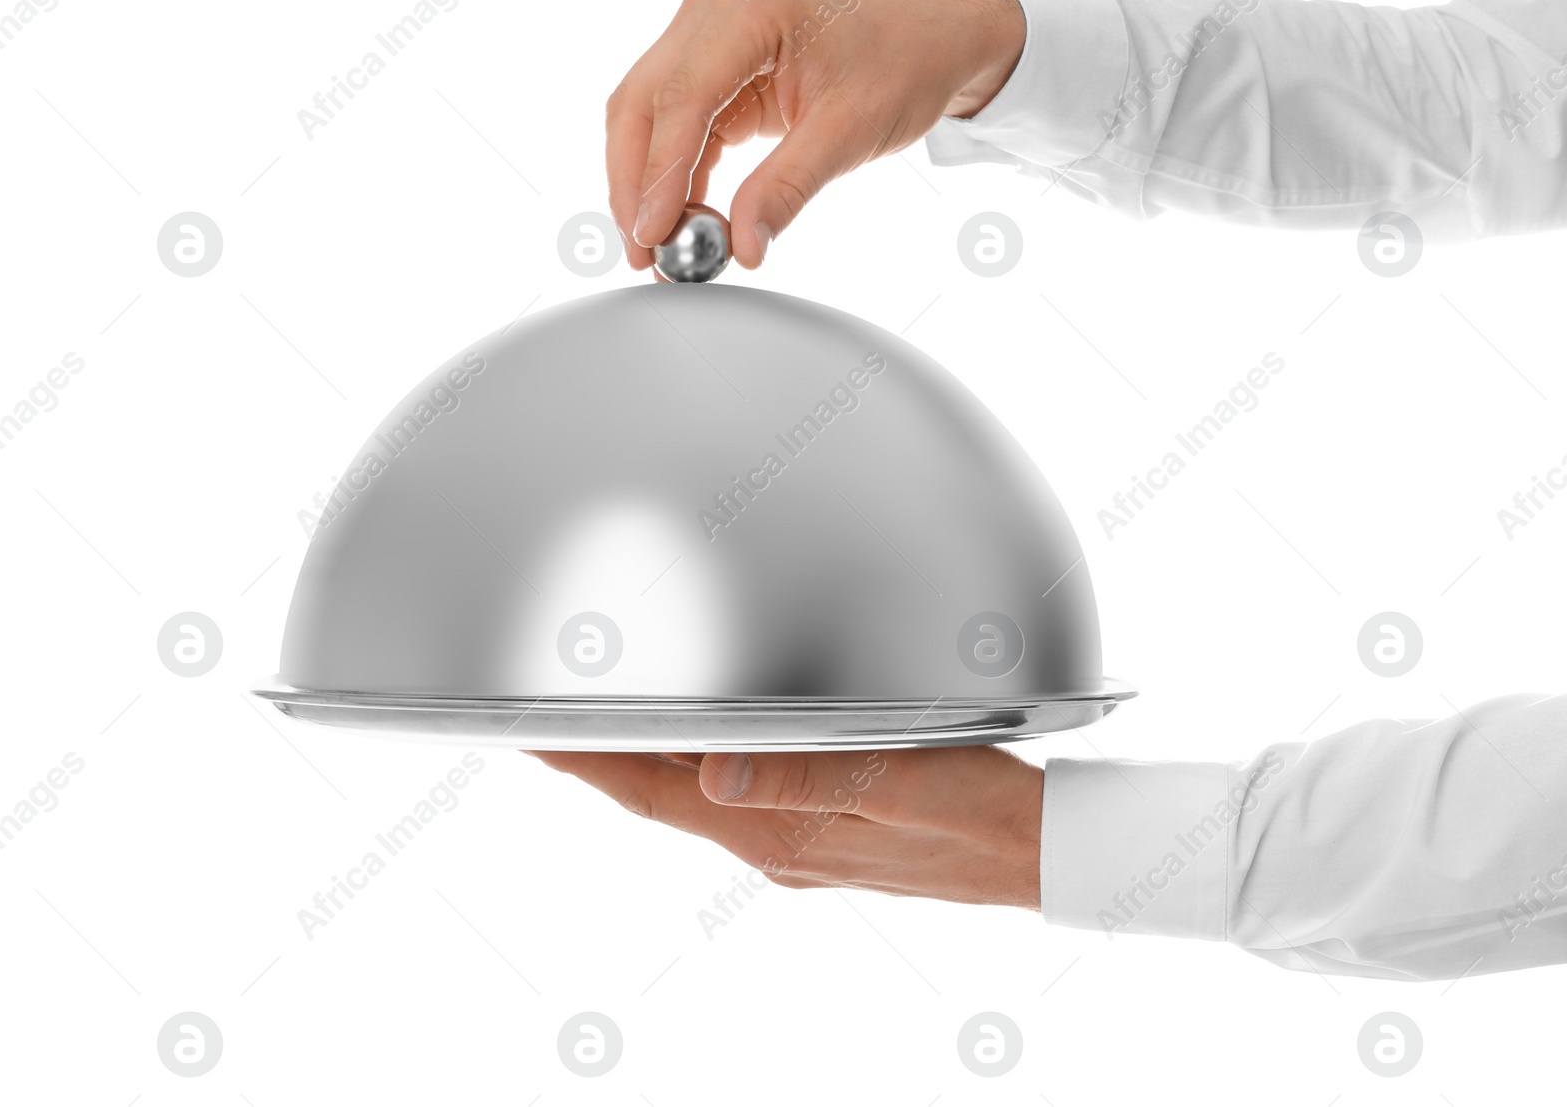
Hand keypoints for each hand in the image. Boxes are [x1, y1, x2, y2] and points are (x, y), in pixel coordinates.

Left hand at [526, 744, 1042, 908]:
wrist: (1039, 850)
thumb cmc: (979, 809)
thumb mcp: (898, 782)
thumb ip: (806, 780)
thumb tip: (717, 777)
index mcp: (779, 832)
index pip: (655, 793)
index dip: (585, 762)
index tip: (527, 731)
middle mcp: (775, 845)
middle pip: (661, 796)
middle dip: (600, 758)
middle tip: (544, 717)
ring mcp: (799, 845)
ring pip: (697, 799)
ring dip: (646, 764)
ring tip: (603, 726)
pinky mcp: (826, 834)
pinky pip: (741, 800)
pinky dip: (702, 770)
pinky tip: (707, 749)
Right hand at [605, 0, 1025, 270]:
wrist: (936, 36)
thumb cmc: (904, 64)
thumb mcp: (849, 134)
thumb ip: (787, 189)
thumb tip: (741, 248)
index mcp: (749, 9)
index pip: (680, 99)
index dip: (658, 175)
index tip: (652, 235)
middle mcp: (715, 8)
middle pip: (641, 104)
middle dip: (635, 185)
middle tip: (643, 254)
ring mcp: (708, 29)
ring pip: (646, 114)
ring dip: (646, 182)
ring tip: (662, 247)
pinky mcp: (713, 58)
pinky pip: (674, 120)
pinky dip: (673, 171)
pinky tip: (683, 217)